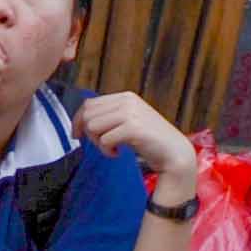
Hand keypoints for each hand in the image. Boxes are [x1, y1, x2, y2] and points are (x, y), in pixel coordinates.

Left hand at [75, 92, 202, 191]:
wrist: (174, 153)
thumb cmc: (150, 140)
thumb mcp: (128, 121)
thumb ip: (109, 116)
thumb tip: (81, 119)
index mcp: (125, 97)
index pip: (89, 103)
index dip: (77, 120)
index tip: (76, 134)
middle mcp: (127, 101)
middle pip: (88, 114)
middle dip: (89, 134)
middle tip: (102, 145)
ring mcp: (131, 113)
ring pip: (92, 126)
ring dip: (98, 143)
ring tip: (112, 148)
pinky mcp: (133, 128)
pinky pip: (104, 139)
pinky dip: (107, 151)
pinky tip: (118, 153)